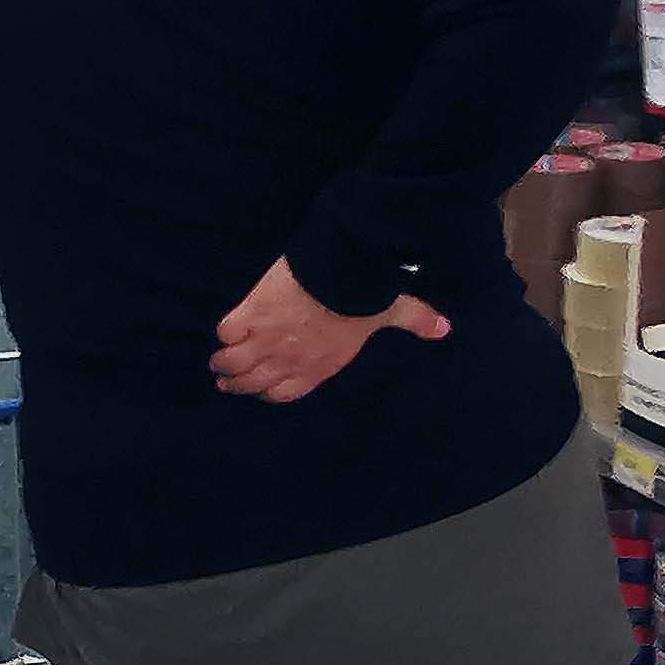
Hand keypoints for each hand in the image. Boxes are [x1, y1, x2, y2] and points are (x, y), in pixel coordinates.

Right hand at [213, 261, 447, 402]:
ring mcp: (267, 340)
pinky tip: (224, 332)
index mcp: (320, 365)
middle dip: (240, 383)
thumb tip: (445, 329)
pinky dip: (223, 334)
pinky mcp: (249, 316)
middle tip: (228, 378)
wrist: (336, 272)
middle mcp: (290, 360)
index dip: (271, 392)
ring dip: (224, 364)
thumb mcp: (392, 312)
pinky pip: (226, 334)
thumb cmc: (363, 295)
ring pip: (234, 365)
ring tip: (219, 361)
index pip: (287, 392)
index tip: (262, 387)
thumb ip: (415, 322)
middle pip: (255, 383)